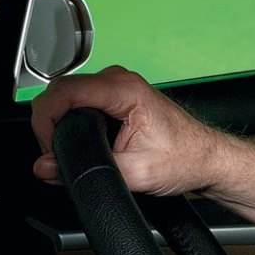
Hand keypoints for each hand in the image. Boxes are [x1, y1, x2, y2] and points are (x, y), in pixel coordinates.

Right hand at [31, 66, 226, 196]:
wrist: (208, 158)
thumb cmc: (186, 159)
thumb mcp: (136, 173)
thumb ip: (89, 170)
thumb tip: (47, 167)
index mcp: (126, 90)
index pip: (64, 91)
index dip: (46, 119)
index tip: (48, 146)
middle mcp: (120, 81)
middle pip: (61, 90)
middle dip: (50, 123)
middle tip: (56, 154)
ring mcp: (118, 86)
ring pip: (68, 94)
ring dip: (60, 121)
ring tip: (68, 150)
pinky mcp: (116, 96)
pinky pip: (80, 100)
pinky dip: (71, 120)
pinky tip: (80, 141)